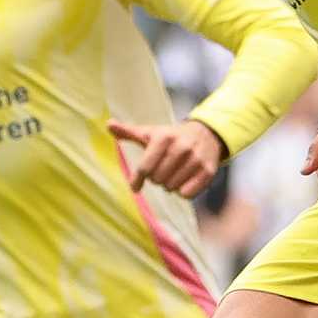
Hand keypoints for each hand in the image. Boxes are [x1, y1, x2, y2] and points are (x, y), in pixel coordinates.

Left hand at [112, 117, 230, 197]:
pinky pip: (187, 194)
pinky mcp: (208, 171)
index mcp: (164, 138)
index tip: (135, 187)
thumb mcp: (150, 133)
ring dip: (168, 185)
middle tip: (161, 170)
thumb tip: (108, 124)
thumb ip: (128, 131)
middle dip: (156, 178)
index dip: (137, 179)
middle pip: (157, 179)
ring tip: (173, 173)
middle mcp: (181, 147)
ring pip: (171, 187)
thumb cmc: (170, 137)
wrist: (205, 135)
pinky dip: (183, 191)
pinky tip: (184, 179)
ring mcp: (196, 159)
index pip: (145, 168)